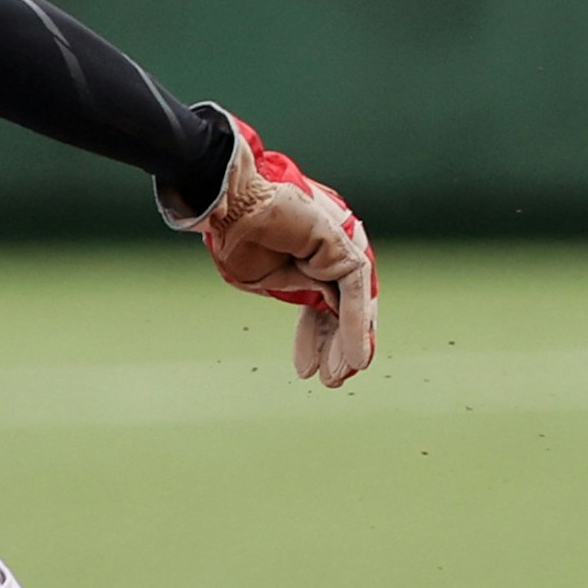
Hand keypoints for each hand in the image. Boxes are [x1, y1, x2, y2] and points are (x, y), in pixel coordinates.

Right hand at [163, 109, 376, 388]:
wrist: (230, 207)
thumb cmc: (237, 239)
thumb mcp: (266, 280)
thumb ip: (296, 294)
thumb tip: (323, 309)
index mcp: (307, 261)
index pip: (322, 307)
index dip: (316, 340)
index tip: (306, 370)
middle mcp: (329, 255)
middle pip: (341, 309)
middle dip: (335, 346)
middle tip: (331, 380)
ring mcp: (339, 249)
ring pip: (355, 305)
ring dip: (348, 344)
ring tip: (340, 376)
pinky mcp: (345, 246)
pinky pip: (356, 293)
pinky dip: (356, 326)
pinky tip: (356, 358)